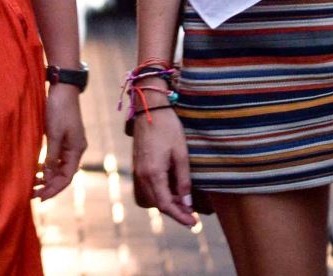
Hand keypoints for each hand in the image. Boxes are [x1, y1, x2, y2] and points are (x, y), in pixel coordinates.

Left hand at [35, 86, 85, 199]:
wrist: (63, 88)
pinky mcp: (63, 138)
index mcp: (77, 150)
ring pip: (58, 167)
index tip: (40, 198)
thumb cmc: (59, 109)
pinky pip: (56, 158)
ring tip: (31, 184)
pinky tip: (35, 169)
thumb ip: (52, 156)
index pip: (67, 177)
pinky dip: (46, 166)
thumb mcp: (54, 134)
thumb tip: (48, 176)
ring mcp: (70, 144)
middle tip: (32, 194)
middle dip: (49, 185)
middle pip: (63, 174)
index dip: (54, 189)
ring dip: (47, 177)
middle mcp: (75, 149)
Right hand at [131, 109, 195, 226]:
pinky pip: (149, 188)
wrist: (150, 109)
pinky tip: (174, 189)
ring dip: (168, 203)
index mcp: (153, 173)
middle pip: (158, 204)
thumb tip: (186, 203)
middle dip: (175, 212)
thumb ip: (183, 180)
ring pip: (152, 198)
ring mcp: (138, 171)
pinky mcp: (138, 166)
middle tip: (193, 216)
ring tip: (185, 202)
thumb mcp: (181, 154)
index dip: (179, 217)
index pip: (165, 205)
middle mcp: (142, 176)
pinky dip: (161, 193)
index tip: (194, 223)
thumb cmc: (168, 128)